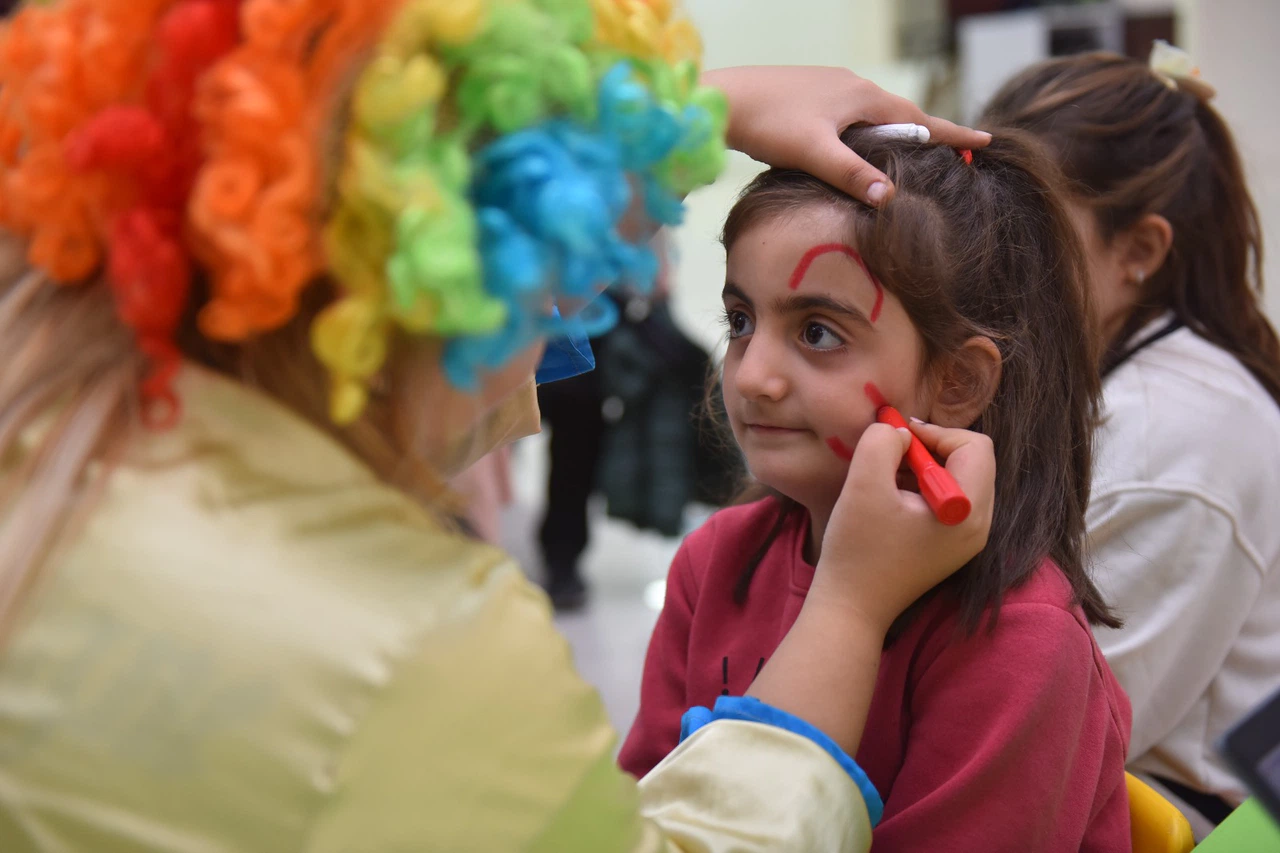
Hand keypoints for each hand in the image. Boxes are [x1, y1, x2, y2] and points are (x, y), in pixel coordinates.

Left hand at [702, 66, 991, 205]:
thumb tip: (889, 196)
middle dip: (926, 136)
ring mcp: (830, 90)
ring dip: (894, 136)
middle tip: (953, 156)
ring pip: (873, 117)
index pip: (918, 118)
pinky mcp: (810, 98)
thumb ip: (851, 174)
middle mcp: (850, 86)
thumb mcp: (813, 153)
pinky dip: (866, 136)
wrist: (723, 100)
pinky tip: (859, 152)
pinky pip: (851, 118)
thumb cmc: (767, 121)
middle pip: (899, 116)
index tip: (983, 142)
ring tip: (911, 159)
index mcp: (861, 96)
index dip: (951, 134)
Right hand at [810, 419, 995, 633]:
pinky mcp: (952, 547)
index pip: (975, 446)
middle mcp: (979, 526)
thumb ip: (882, 442)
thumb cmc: (857, 550)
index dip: (936, 433)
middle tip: (892, 454)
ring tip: (888, 479)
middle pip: (973, 461)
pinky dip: (924, 488)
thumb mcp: (863, 484)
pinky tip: (892, 499)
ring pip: (961, 478)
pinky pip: (950, 500)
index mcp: (967, 512)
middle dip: (932, 448)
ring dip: (926, 467)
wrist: (851, 607)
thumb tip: (898, 432)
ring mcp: (968, 539)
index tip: (897, 440)